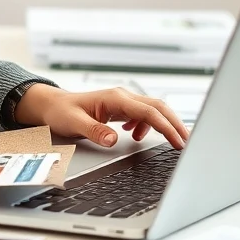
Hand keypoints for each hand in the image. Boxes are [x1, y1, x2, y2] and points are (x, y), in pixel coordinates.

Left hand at [13, 83, 189, 149]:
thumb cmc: (61, 112)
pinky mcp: (120, 108)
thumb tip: (114, 139)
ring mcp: (122, 101)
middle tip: (188, 143)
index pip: (149, 112)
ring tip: (172, 142)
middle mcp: (122, 97)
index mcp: (115, 98)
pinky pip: (142, 114)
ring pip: (153, 110)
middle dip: (175, 124)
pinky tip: (137, 136)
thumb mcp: (74, 124)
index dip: (167, 127)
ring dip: (164, 124)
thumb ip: (95, 131)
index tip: (179, 142)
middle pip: (158, 107)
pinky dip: (147, 125)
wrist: (51, 105)